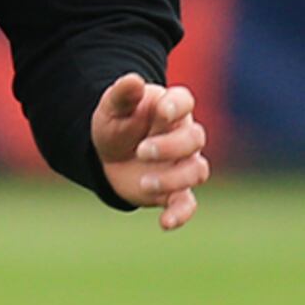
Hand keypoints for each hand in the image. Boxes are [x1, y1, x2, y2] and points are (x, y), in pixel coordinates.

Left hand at [90, 73, 206, 231]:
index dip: (178, 106)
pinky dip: (180, 214)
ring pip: (197, 170)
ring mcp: (181, 164)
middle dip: (171, 146)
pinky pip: (187, 204)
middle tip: (141, 150)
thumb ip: (123, 94)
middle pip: (196, 138)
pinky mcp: (174, 191)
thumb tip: (133, 81)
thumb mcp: (112, 107)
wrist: (107, 155)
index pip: (185, 102)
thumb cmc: (116, 123)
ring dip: (173, 178)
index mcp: (170, 109)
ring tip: (144, 182)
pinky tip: (165, 223)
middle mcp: (182, 136)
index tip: (162, 112)